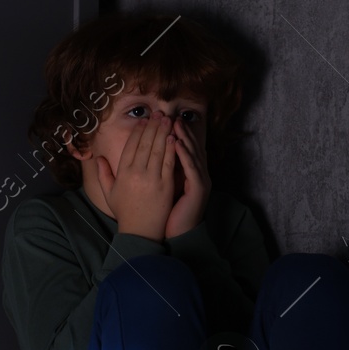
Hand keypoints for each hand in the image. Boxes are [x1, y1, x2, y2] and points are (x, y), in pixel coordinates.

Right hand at [95, 115, 175, 241]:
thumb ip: (103, 174)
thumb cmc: (125, 212)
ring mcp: (151, 179)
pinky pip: (168, 163)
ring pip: (157, 150)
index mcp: (123, 173)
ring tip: (167, 119)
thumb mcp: (109, 193)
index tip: (144, 121)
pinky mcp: (165, 186)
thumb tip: (99, 157)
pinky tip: (174, 137)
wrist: (140, 231)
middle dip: (152, 127)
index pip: (131, 146)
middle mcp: (136, 173)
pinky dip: (171, 149)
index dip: (138, 132)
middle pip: (145, 144)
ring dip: (163, 132)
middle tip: (158, 113)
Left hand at [163, 121, 209, 238]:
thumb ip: (160, 171)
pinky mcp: (199, 188)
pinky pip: (192, 168)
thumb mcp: (163, 188)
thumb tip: (148, 156)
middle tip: (167, 115)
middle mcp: (198, 173)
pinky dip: (185, 154)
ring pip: (193, 153)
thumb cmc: (168, 213)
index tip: (160, 120)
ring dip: (184, 136)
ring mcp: (201, 180)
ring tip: (173, 122)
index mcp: (189, 173)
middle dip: (179, 130)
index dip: (173, 133)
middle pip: (190, 147)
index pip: (182, 148)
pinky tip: (178, 143)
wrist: (178, 234)